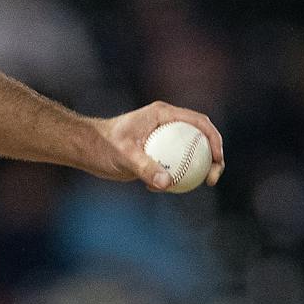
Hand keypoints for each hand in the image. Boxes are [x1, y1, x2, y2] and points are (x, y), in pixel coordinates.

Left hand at [93, 102, 224, 190]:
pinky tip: (162, 188)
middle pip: (201, 138)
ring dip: (197, 169)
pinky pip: (175, 165)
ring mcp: (163, 138)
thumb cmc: (102, 146)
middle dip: (213, 157)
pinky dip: (176, 177)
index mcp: (163, 114)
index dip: (215, 139)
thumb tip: (167, 184)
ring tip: (199, 185)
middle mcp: (167, 124)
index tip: (218, 160)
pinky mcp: (157, 153)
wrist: (86, 150)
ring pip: (190, 153)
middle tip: (213, 178)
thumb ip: (145, 167)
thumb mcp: (124, 155)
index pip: (199, 123)